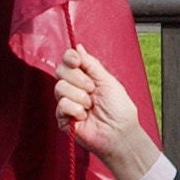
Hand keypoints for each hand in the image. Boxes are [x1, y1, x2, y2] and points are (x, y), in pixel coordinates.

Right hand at [55, 46, 160, 179]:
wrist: (119, 132)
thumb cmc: (119, 108)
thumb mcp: (108, 80)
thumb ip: (91, 64)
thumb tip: (78, 47)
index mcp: (85, 77)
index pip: (68, 60)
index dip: (70, 58)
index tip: (77, 61)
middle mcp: (74, 88)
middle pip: (60, 70)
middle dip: (78, 78)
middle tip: (92, 89)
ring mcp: (67, 102)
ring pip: (60, 87)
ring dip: (80, 96)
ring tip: (90, 106)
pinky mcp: (62, 118)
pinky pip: (61, 104)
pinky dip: (75, 109)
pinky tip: (84, 116)